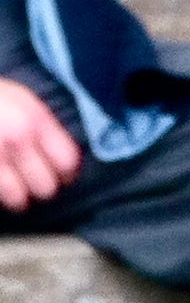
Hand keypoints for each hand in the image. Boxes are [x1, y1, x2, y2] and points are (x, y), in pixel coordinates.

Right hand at [0, 78, 80, 212]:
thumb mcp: (28, 101)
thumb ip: (47, 128)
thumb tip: (65, 156)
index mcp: (37, 120)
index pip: (67, 162)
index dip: (69, 174)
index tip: (66, 176)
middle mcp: (18, 140)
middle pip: (46, 187)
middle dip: (45, 188)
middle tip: (41, 183)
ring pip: (18, 200)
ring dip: (20, 198)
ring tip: (20, 188)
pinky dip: (3, 196)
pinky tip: (4, 186)